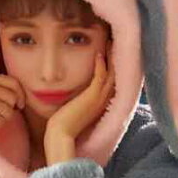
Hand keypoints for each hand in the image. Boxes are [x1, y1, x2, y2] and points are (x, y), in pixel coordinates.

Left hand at [44, 41, 114, 164]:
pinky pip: (100, 76)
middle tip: (115, 43)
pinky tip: (98, 53)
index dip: (113, 67)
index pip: (112, 82)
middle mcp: (104, 101)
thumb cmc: (64, 124)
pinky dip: (101, 64)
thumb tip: (72, 92)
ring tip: (110, 42)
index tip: (110, 54)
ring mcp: (99, 99)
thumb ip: (77, 99)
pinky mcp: (92, 97)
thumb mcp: (74, 108)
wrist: (61, 135)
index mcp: (101, 103)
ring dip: (111, 57)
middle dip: (116, 58)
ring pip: (111, 74)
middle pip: (116, 75)